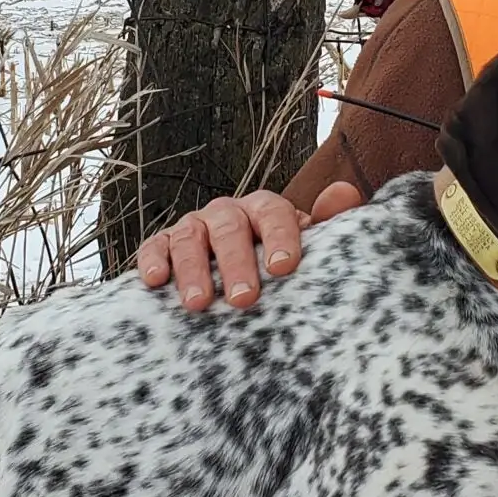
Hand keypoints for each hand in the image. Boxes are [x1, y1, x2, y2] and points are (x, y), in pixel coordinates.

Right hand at [136, 182, 362, 310]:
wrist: (234, 275)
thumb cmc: (274, 261)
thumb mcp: (304, 245)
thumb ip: (326, 223)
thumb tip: (345, 192)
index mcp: (263, 209)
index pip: (273, 212)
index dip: (279, 237)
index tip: (284, 268)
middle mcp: (227, 213)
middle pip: (230, 228)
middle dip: (236, 263)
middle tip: (245, 299)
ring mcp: (193, 227)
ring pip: (190, 238)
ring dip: (193, 269)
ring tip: (200, 304)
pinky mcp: (163, 245)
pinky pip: (154, 247)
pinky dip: (153, 261)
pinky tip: (156, 281)